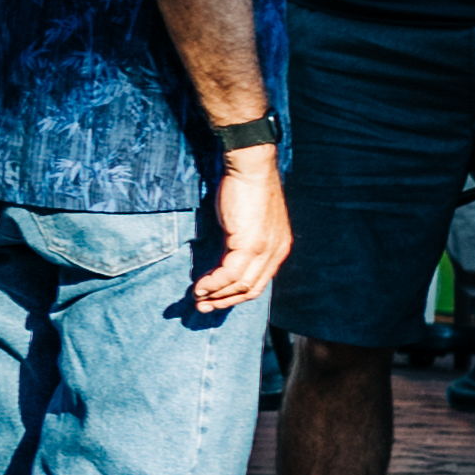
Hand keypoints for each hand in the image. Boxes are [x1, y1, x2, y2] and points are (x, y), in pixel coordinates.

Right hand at [193, 146, 289, 313]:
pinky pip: (229, 273)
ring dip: (216, 294)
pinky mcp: (250, 243)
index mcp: (278, 248)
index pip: (259, 281)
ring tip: (196, 298)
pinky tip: (199, 286)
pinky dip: (213, 283)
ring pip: (240, 284)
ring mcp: (265, 249)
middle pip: (251, 288)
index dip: (236, 295)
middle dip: (225, 301)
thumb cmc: (246, 189)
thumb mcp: (249, 221)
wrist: (250, 168)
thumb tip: (226, 257)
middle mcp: (276, 252)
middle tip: (203, 307)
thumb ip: (244, 240)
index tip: (216, 299)